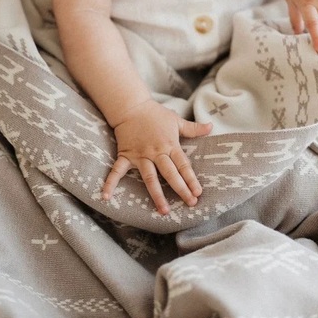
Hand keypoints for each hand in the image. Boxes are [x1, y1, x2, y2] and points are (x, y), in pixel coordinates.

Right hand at [103, 100, 211, 214]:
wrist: (131, 106)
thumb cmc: (155, 114)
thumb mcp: (176, 120)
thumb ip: (193, 128)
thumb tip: (211, 126)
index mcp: (170, 145)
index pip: (183, 165)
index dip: (191, 179)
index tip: (198, 192)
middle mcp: (156, 152)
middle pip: (170, 173)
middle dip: (181, 189)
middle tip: (190, 204)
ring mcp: (140, 155)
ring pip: (149, 178)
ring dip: (156, 194)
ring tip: (163, 211)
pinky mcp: (125, 155)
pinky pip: (117, 171)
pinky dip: (110, 183)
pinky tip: (106, 197)